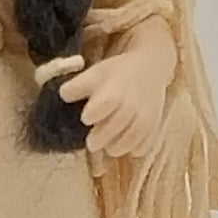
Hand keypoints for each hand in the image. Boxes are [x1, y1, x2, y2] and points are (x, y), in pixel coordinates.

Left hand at [57, 17, 176, 157]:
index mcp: (115, 92)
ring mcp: (145, 119)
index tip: (86, 117)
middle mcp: (132, 107)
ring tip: (108, 144)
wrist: (149, 68)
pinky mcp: (154, 128)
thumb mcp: (95, 73)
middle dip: (100, 138)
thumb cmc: (117, 73)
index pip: (104, 105)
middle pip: (114, 129)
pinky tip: (126, 143)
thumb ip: (77, 86)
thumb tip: (63, 96)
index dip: (92, 114)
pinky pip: (143, 147)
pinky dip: (133, 149)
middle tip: (91, 141)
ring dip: (115, 147)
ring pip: (129, 143)